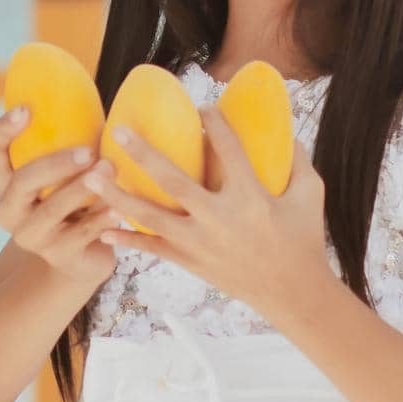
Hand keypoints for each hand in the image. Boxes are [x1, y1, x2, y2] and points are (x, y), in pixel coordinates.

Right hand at [0, 105, 122, 285]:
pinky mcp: (57, 257)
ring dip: (81, 189)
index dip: (4, 129)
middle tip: (89, 150)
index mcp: (5, 180)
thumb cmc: (77, 196)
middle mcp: (10, 208)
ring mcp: (30, 236)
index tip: (26, 109)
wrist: (83, 255)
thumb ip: (68, 136)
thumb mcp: (66, 167)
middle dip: (54, 164)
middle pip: (21, 182)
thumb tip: (85, 85)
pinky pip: (78, 235)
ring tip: (109, 171)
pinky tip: (118, 208)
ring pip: (50, 210)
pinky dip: (99, 219)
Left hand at [88, 105, 332, 318]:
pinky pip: (154, 249)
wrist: (293, 294)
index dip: (214, 124)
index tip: (201, 107)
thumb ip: (298, 160)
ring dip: (119, 197)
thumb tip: (282, 128)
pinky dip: (128, 239)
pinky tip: (104, 228)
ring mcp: (202, 243)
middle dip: (144, 155)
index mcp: (252, 198)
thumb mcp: (311, 195)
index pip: (227, 151)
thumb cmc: (304, 239)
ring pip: (152, 217)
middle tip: (120, 131)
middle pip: (175, 182)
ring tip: (91, 178)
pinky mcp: (192, 262)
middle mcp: (221, 219)